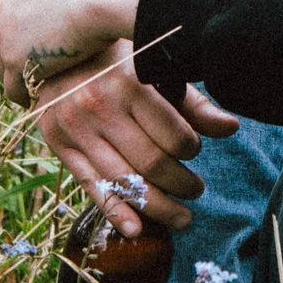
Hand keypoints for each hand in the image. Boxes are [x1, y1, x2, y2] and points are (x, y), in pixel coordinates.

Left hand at [0, 0, 155, 106]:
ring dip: (19, 79)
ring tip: (37, 91)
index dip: (14, 32)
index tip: (29, 46)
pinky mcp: (13, 61)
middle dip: (14, 57)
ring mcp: (4, 37)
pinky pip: (12, 89)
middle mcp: (3, 10)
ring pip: (2, 69)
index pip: (1, 14)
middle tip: (32, 73)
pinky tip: (40, 101)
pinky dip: (25, 96)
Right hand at [35, 40, 241, 235]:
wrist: (52, 52)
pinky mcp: (58, 146)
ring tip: (182, 218)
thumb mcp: (156, 70)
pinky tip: (137, 230)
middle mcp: (100, 106)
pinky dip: (116, 212)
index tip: (195, 150)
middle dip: (181, 184)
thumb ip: (192, 102)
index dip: (192, 150)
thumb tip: (230, 128)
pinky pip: (91, 186)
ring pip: (124, 181)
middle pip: (151, 164)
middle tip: (197, 190)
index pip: (173, 135)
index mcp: (130, 83)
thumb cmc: (118, 60)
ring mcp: (75, 128)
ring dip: (158, 207)